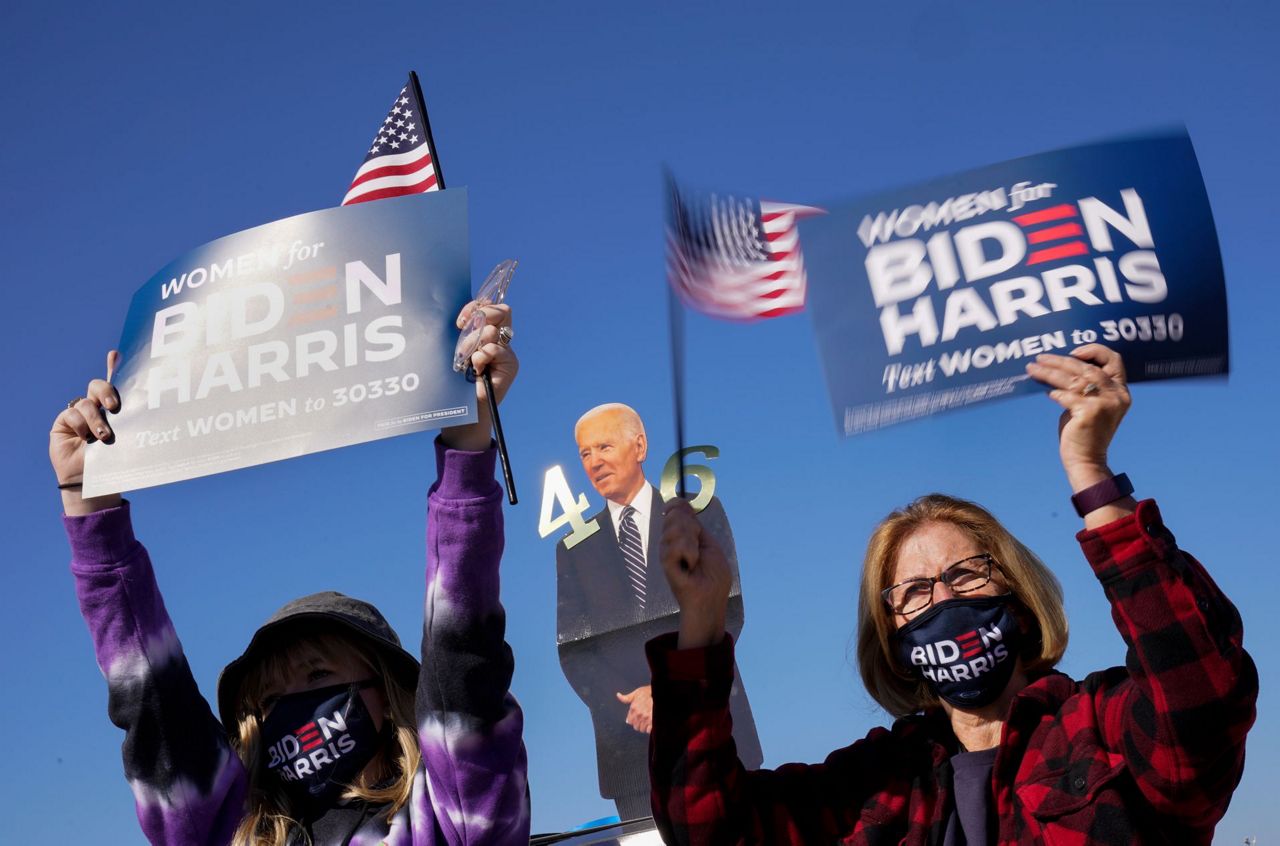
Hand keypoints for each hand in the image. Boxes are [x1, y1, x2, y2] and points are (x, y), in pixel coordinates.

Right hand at [51, 351, 123, 515]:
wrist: (95, 482)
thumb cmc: (117, 460)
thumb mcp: (132, 438)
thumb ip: (138, 421)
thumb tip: (161, 408)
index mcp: (115, 409)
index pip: (116, 383)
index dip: (114, 366)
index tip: (116, 354)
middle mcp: (97, 407)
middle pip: (99, 386)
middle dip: (107, 390)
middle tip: (116, 407)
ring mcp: (79, 414)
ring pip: (86, 402)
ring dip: (96, 419)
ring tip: (104, 437)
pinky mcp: (63, 423)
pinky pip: (71, 414)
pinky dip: (80, 424)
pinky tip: (85, 438)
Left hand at [440, 302, 517, 450]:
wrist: (466, 409)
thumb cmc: (457, 381)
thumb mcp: (457, 351)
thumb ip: (463, 334)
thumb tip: (461, 319)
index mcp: (487, 333)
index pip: (491, 307)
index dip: (477, 307)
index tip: (460, 321)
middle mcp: (500, 340)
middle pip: (502, 311)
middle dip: (481, 316)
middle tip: (465, 330)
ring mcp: (507, 352)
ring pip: (492, 331)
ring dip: (473, 343)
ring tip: (465, 359)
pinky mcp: (510, 364)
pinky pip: (495, 349)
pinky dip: (481, 357)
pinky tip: (476, 369)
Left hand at [616, 685, 652, 733]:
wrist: (657, 693)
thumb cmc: (647, 693)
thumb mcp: (635, 693)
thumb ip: (626, 698)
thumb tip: (618, 695)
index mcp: (633, 708)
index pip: (630, 721)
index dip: (633, 720)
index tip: (637, 718)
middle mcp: (638, 714)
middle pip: (636, 727)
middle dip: (639, 724)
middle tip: (643, 720)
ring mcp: (646, 718)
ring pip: (642, 729)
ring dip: (644, 727)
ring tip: (647, 722)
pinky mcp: (652, 721)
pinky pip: (648, 730)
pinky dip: (650, 729)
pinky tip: (651, 724)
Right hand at [660, 500, 729, 648]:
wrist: (711, 597)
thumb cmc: (713, 576)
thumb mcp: (708, 543)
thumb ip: (695, 525)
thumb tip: (681, 504)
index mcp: (682, 536)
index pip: (673, 510)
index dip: (677, 505)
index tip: (684, 509)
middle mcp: (671, 541)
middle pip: (674, 516)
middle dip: (691, 527)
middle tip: (698, 547)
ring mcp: (666, 551)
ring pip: (675, 528)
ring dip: (692, 543)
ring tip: (696, 561)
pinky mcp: (665, 562)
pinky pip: (674, 545)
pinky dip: (688, 553)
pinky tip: (690, 566)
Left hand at [1025, 344, 1130, 490]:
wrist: (1086, 460)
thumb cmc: (1083, 432)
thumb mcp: (1089, 404)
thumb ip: (1083, 387)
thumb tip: (1058, 367)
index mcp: (1120, 391)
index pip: (1115, 360)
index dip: (1094, 351)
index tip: (1073, 351)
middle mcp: (1116, 395)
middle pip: (1087, 368)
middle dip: (1061, 361)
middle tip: (1040, 357)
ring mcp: (1104, 404)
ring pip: (1074, 379)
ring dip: (1050, 372)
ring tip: (1032, 368)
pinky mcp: (1090, 413)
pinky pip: (1067, 396)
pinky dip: (1053, 391)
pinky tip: (1044, 390)